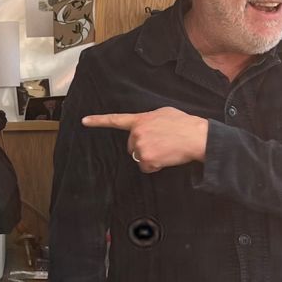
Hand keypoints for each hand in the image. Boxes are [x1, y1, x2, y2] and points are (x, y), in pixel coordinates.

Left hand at [82, 107, 208, 172]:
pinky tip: (166, 157)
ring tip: (166, 150)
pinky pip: (146, 168)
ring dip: (150, 157)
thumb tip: (147, 126)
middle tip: (161, 143)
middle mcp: (136, 133)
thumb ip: (149, 119)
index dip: (98, 121)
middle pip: (131, 147)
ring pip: (139, 158)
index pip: (116, 120)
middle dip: (143, 147)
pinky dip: (155, 166)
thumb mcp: (164, 113)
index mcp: (140, 120)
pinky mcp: (146, 159)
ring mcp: (140, 146)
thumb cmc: (184, 124)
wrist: (196, 136)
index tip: (84, 121)